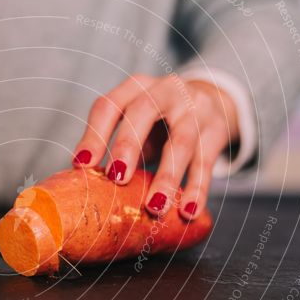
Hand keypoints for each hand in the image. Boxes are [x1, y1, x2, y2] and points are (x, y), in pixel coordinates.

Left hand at [73, 74, 238, 218]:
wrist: (212, 102)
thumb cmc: (160, 122)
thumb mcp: (137, 124)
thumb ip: (116, 148)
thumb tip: (89, 190)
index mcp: (135, 88)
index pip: (109, 105)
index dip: (94, 135)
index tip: (82, 165)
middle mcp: (165, 90)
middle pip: (144, 111)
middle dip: (128, 145)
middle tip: (117, 179)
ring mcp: (194, 108)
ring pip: (181, 141)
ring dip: (167, 176)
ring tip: (155, 207)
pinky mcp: (217, 130)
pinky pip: (206, 162)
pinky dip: (198, 189)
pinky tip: (188, 211)